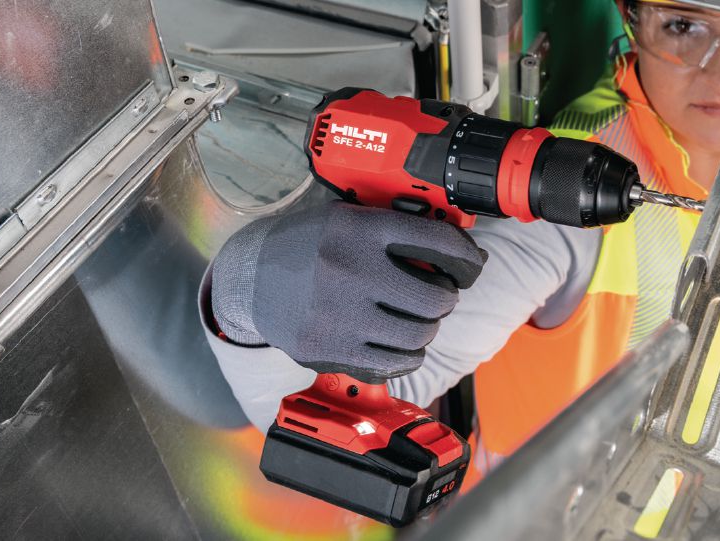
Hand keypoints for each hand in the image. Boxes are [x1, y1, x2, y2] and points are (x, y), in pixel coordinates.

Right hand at [210, 201, 487, 380]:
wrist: (248, 279)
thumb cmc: (307, 246)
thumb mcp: (348, 218)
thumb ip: (398, 230)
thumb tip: (466, 254)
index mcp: (359, 230)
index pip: (440, 244)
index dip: (468, 258)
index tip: (471, 266)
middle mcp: (351, 271)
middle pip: (437, 299)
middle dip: (444, 298)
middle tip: (434, 294)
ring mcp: (339, 316)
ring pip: (420, 336)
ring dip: (426, 329)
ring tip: (412, 318)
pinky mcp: (329, 351)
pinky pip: (395, 363)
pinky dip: (405, 354)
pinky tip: (392, 339)